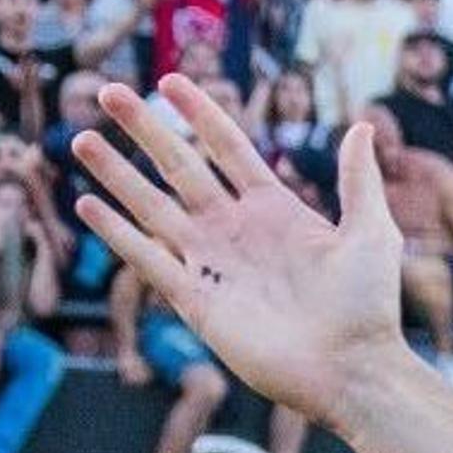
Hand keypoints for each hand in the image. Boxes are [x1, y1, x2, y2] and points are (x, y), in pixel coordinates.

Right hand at [72, 76, 405, 433]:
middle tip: (107, 92)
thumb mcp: (371, 234)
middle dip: (145, 131)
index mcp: (276, 210)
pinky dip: (117, 233)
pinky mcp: (197, 302)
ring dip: (117, 175)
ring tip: (81, 139)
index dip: (201, 114)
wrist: (353, 371)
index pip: (228, 148)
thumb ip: (359, 180)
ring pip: (153, 207)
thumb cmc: (369, 308)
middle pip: (180, 168)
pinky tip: (87, 204)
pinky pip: (147, 259)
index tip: (170, 81)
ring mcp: (214, 265)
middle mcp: (237, 231)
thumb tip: (359, 126)